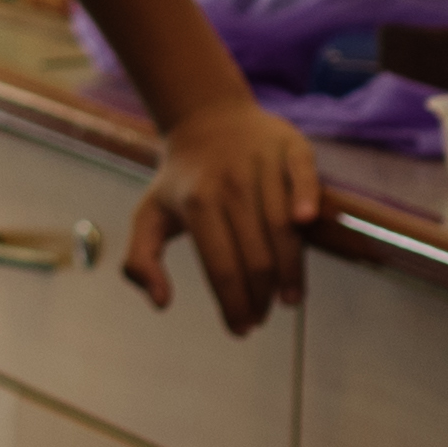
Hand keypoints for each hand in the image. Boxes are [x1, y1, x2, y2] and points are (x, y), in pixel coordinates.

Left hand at [126, 93, 318, 336]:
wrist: (207, 118)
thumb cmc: (181, 180)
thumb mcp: (148, 216)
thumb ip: (140, 261)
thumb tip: (161, 303)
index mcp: (196, 203)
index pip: (221, 268)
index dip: (233, 304)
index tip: (241, 329)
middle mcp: (230, 183)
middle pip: (255, 255)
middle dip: (260, 297)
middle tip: (262, 318)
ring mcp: (261, 163)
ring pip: (283, 226)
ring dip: (291, 270)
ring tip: (289, 299)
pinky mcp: (290, 147)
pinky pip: (303, 174)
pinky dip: (307, 196)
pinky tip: (306, 223)